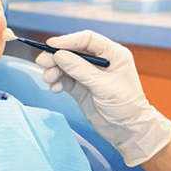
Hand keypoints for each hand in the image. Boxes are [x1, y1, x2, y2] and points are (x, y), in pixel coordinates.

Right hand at [34, 30, 170, 166]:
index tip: (51, 45)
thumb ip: (80, 70)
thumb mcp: (103, 86)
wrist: (128, 131)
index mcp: (113, 54)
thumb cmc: (125, 106)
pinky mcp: (82, 88)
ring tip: (48, 78)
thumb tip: (59, 55)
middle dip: (57, 56)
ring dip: (55, 70)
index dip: (69, 40)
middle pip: (74, 52)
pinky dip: (58, 82)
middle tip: (42, 61)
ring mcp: (90, 75)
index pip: (88, 39)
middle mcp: (100, 62)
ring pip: (67, 66)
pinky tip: (55, 88)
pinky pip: (65, 80)